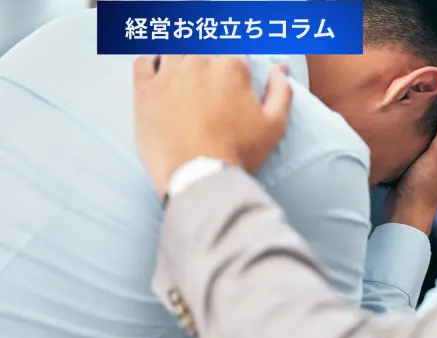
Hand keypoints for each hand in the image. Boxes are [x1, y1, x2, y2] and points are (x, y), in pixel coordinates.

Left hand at [133, 55, 292, 196]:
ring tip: (186, 85)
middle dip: (208, 66)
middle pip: (203, 49)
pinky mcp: (145, 90)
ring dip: (181, 62)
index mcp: (231, 67)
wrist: (199, 177)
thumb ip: (281, 92)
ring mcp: (168, 74)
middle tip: (210, 92)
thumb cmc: (238, 153)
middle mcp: (198, 62)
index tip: (232, 88)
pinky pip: (144, 63)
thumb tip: (281, 70)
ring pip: (174, 51)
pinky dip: (152, 67)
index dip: (235, 72)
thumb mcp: (273, 126)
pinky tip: (161, 81)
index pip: (234, 54)